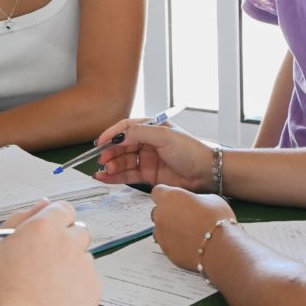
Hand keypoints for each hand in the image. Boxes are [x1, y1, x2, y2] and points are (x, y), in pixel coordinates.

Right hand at [0, 200, 99, 305]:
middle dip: (67, 244)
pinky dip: (77, 290)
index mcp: (44, 227)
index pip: (65, 209)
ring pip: (84, 259)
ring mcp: (83, 266)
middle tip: (48, 265)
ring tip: (47, 289)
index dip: (58, 222)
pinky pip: (89, 282)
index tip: (52, 233)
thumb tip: (44, 203)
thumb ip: (22, 218)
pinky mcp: (93, 289)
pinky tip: (56, 301)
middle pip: (79, 232)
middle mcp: (68, 242)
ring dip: (72, 268)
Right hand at [93, 117, 212, 191]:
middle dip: (110, 152)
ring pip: (123, 161)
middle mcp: (148, 143)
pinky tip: (105, 177)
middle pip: (122, 146)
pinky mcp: (148, 175)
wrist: (205, 172)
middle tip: (102, 159)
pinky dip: (115, 176)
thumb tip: (119, 136)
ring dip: (112, 165)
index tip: (100, 142)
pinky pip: (128, 175)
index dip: (112, 134)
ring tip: (106, 169)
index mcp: (152, 128)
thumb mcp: (164, 136)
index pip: (127, 128)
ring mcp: (148, 159)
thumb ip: (140, 133)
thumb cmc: (191, 150)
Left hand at [149, 185, 235, 272]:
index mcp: (170, 197)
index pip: (157, 191)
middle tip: (185, 216)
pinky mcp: (166, 251)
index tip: (175, 199)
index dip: (166, 195)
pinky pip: (167, 244)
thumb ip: (195, 199)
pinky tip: (189, 244)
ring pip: (160, 229)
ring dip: (170, 229)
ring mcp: (161, 234)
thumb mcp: (210, 199)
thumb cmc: (217, 220)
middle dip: (168, 213)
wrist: (219, 248)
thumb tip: (194, 203)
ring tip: (188, 233)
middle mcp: (161, 214)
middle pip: (157, 211)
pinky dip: (175, 243)